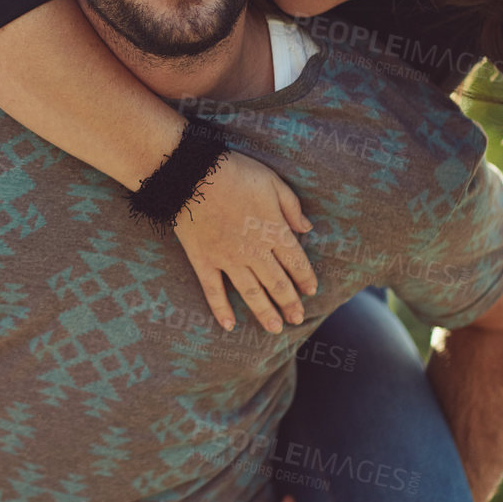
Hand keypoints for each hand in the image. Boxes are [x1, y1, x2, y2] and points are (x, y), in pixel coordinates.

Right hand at [175, 151, 314, 332]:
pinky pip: (213, 290)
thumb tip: (307, 229)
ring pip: (251, 292)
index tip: (311, 291)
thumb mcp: (272, 181)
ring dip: (264, 312)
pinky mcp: (203, 260)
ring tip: (274, 328)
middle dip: (290, 303)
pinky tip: (229, 325)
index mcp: (273, 230)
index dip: (306, 278)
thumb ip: (291, 207)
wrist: (191, 175)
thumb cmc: (234, 172)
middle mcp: (253, 251)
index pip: (296, 262)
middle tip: (297, 319)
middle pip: (277, 283)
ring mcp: (227, 258)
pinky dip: (221, 309)